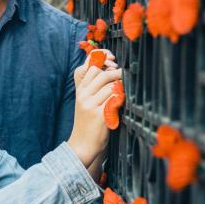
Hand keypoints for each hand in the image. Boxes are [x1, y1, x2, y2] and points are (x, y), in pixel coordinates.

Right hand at [67, 50, 121, 166]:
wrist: (82, 145)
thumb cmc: (88, 123)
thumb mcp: (86, 102)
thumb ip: (94, 88)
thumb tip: (111, 70)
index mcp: (80, 90)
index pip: (90, 67)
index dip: (102, 59)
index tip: (112, 58)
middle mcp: (83, 95)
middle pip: (101, 74)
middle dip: (116, 72)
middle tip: (124, 75)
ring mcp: (90, 105)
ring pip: (110, 86)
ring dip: (121, 86)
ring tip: (124, 91)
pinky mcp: (99, 115)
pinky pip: (114, 99)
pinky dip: (121, 98)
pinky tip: (122, 102)